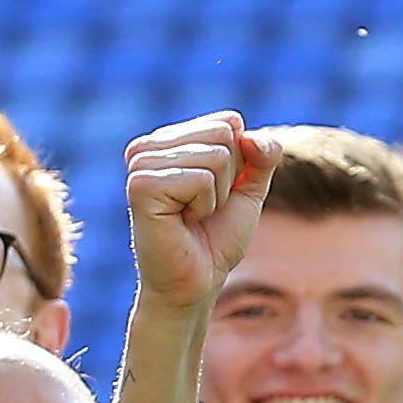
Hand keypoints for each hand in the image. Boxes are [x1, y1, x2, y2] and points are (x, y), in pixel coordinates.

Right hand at [122, 115, 269, 307]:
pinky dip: (203, 205)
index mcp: (169, 140)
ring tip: (191, 215)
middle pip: (224, 135)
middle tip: (202, 208)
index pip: (229, 121)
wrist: (198, 280)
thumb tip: (248, 135)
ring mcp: (140, 164)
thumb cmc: (217, 236)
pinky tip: (181, 221)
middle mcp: (148, 147)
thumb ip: (262, 154)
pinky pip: (200, 179)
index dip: (239, 163)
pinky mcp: (140, 186)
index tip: (215, 193)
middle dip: (229, 179)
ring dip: (216, 195)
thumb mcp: (250, 188)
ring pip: (215, 156)